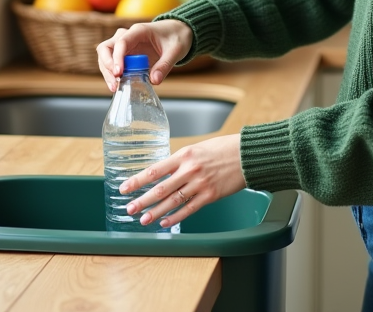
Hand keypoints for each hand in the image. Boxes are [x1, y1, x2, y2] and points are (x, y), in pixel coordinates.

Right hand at [96, 18, 193, 91]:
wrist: (178, 33)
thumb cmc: (177, 37)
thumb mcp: (175, 51)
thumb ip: (165, 65)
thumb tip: (154, 81)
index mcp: (139, 31)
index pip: (121, 42)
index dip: (117, 57)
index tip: (119, 73)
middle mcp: (128, 36)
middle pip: (106, 48)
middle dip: (107, 65)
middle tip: (115, 80)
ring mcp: (125, 45)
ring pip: (106, 56)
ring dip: (107, 71)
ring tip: (115, 87)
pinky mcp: (126, 54)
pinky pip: (114, 63)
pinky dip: (113, 74)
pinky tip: (118, 86)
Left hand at [123, 134, 245, 228]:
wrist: (247, 154)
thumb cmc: (223, 149)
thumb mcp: (198, 149)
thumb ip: (181, 161)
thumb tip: (165, 174)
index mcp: (184, 155)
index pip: (154, 170)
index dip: (137, 180)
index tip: (125, 188)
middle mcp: (189, 170)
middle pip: (160, 188)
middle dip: (142, 200)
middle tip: (129, 208)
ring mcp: (200, 184)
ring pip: (172, 201)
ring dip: (156, 212)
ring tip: (143, 219)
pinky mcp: (210, 195)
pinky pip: (189, 209)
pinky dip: (176, 217)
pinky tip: (165, 223)